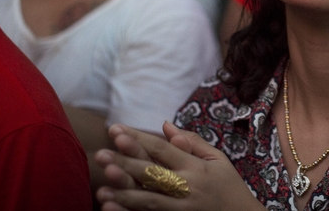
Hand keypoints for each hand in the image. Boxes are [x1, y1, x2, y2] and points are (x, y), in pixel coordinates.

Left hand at [94, 122, 264, 210]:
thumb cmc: (229, 186)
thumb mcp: (218, 159)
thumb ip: (192, 141)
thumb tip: (165, 125)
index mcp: (196, 167)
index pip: (163, 149)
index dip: (139, 139)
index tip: (116, 130)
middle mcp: (187, 186)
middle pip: (152, 172)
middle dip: (124, 162)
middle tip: (99, 154)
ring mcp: (181, 208)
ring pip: (148, 199)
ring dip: (123, 192)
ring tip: (100, 186)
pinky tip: (111, 208)